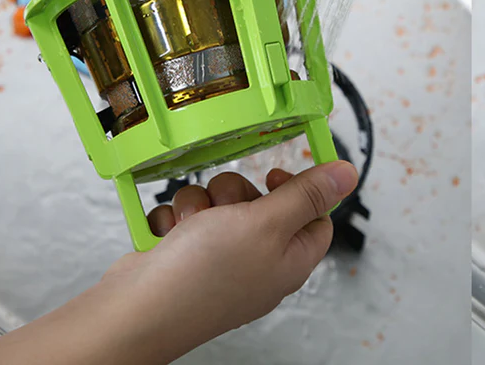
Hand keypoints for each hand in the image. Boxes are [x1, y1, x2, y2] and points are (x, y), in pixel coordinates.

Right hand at [0, 162, 356, 364]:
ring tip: (192, 225)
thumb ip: (307, 194)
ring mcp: (220, 262)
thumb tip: (348, 174)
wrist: (136, 310)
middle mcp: (258, 262)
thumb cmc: (203, 277)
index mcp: (291, 259)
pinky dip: (176, 220)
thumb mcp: (267, 223)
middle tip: (227, 206)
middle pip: (263, 204)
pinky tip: (170, 235)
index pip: (315, 215)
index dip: (300, 189)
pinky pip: (187, 218)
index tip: (276, 174)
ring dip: (203, 204)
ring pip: (220, 205)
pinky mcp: (184, 256)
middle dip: (238, 192)